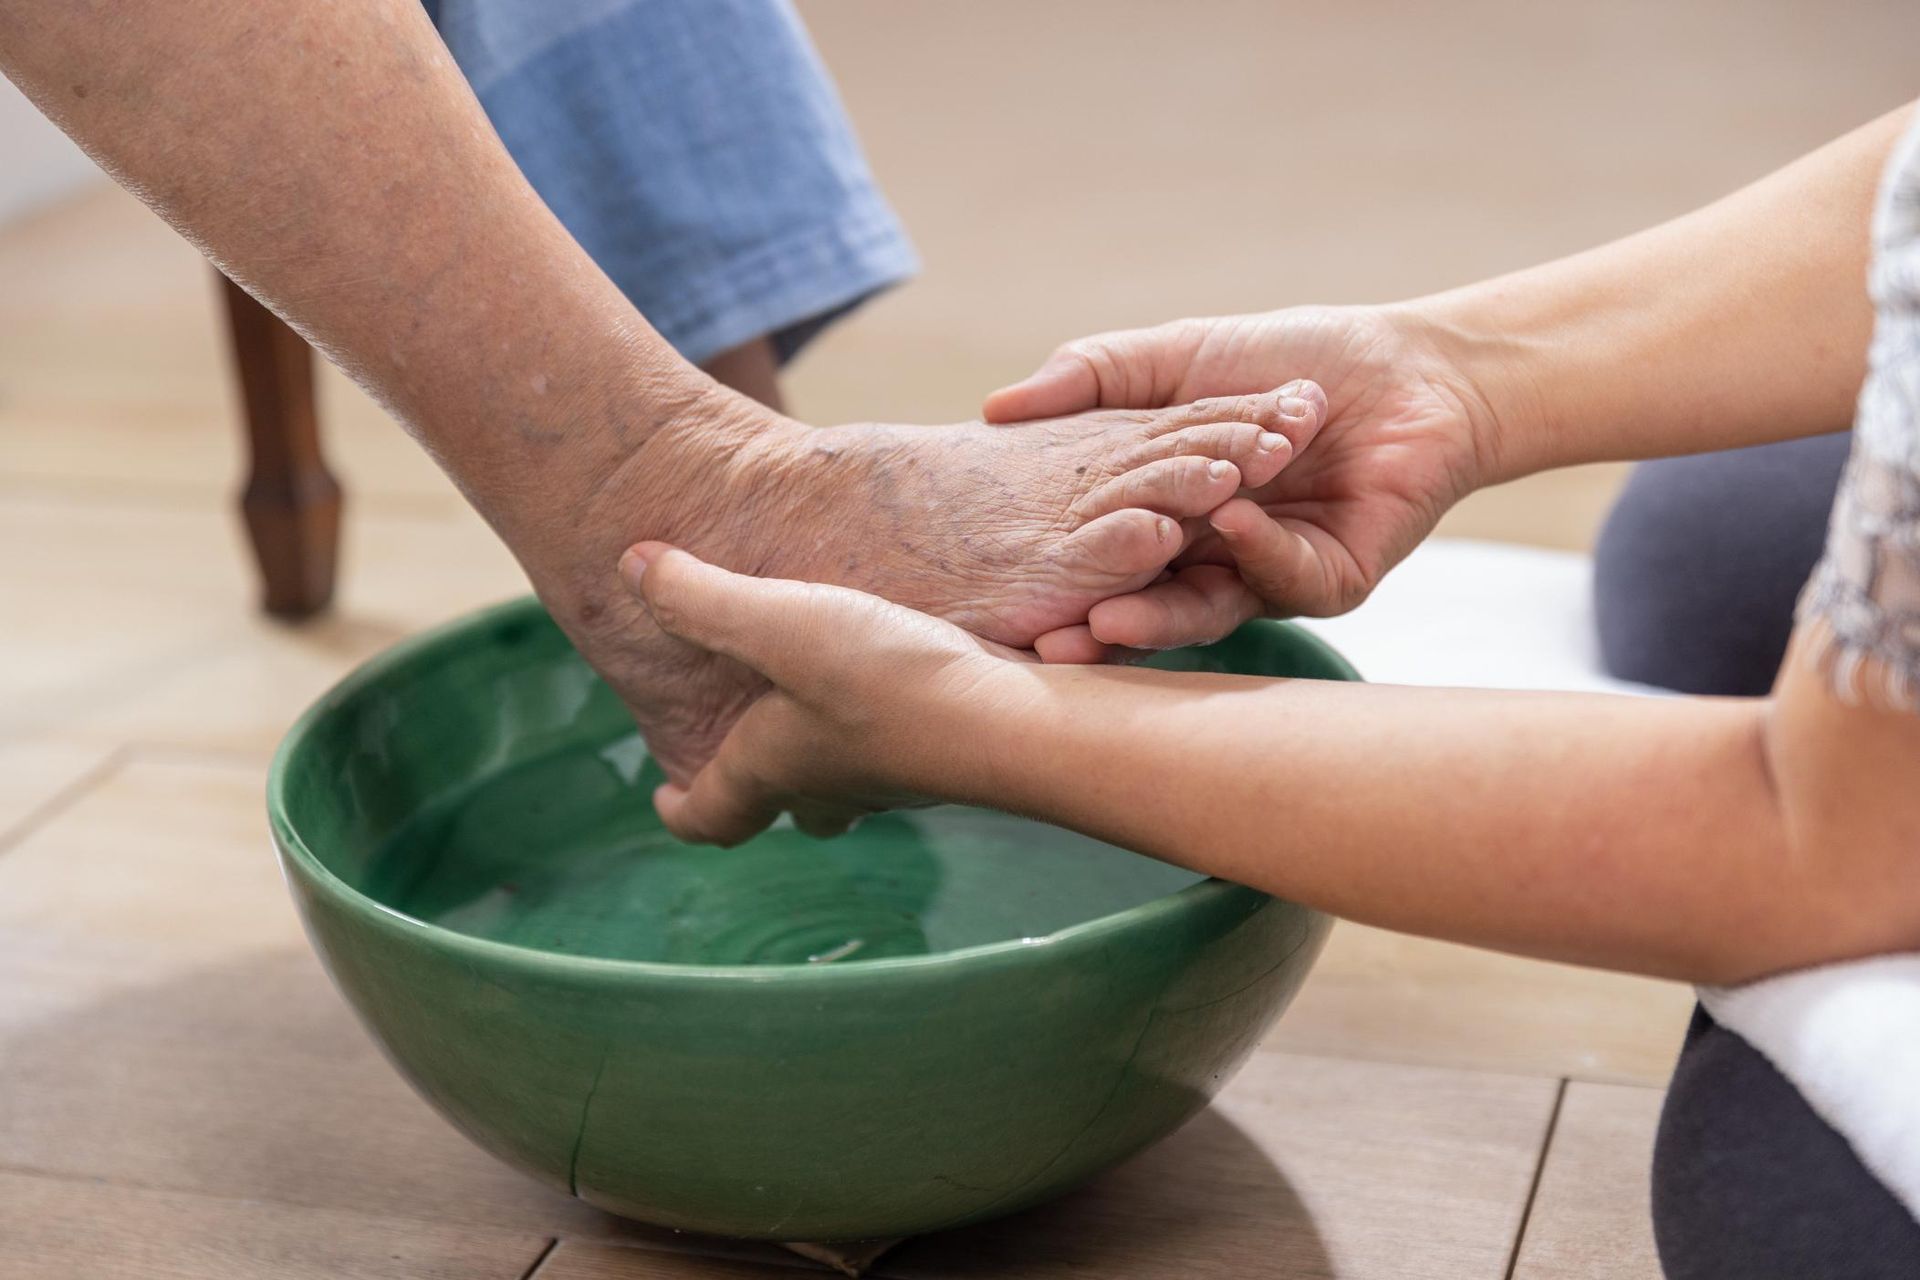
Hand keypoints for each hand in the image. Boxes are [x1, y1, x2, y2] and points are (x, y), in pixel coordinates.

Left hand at [616, 542, 1025, 845]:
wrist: (1014, 725)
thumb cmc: (889, 681)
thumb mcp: (782, 622)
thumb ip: (704, 598)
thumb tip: (631, 567)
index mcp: (774, 766)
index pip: (712, 815)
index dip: (682, 810)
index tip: (665, 797)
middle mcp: (831, 783)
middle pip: (782, 803)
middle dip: (756, 782)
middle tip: (742, 749)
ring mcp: (894, 775)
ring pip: (844, 779)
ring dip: (821, 752)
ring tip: (813, 702)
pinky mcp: (947, 751)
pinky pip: (898, 747)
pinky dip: (881, 723)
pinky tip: (895, 675)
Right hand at [984, 306, 1508, 659]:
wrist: (1410, 366)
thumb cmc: (1294, 358)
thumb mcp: (1174, 358)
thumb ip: (1093, 378)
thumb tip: (994, 408)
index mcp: (1166, 517)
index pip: (1096, 556)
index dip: (1053, 572)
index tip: (998, 587)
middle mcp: (1207, 559)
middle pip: (1138, 603)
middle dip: (1092, 625)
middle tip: (1045, 638)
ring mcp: (1266, 577)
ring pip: (1203, 613)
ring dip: (1156, 617)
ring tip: (1107, 620)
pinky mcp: (1329, 582)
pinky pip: (1283, 580)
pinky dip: (1253, 550)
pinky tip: (1229, 517)